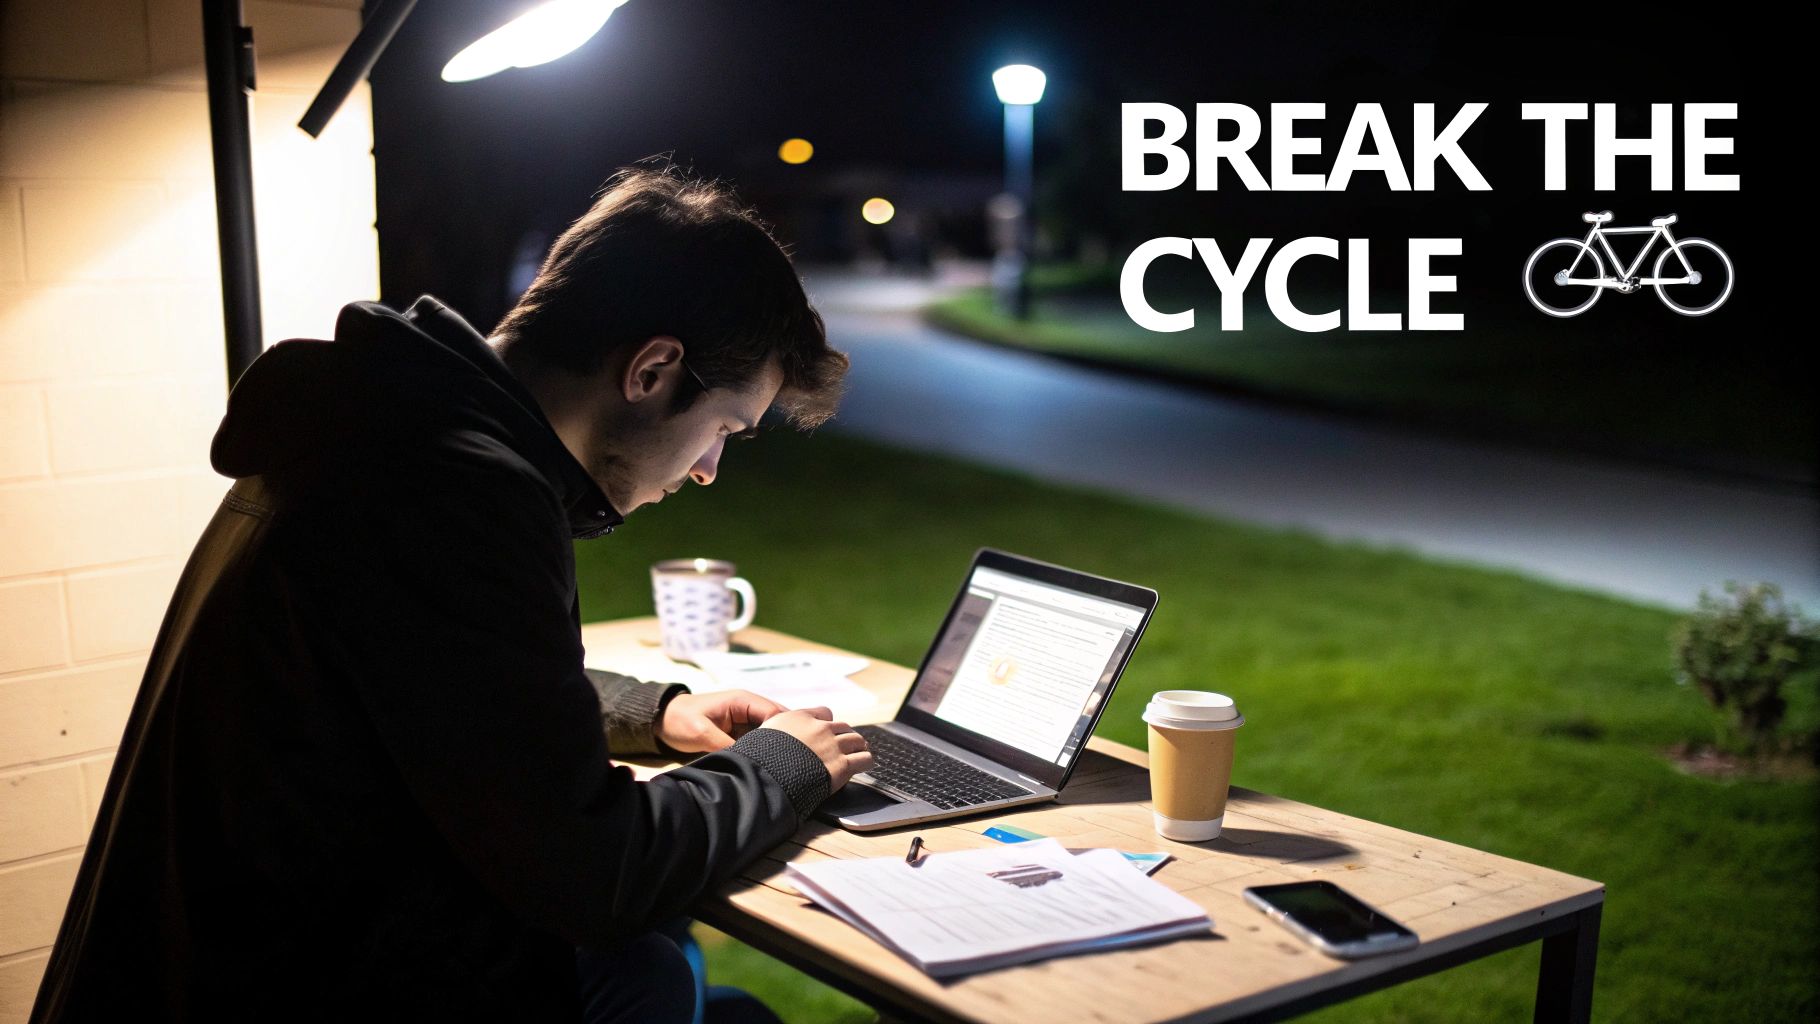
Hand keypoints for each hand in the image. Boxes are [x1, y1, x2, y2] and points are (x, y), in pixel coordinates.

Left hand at [656, 690, 785, 753]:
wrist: (663, 721)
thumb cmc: (680, 721)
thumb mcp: (702, 733)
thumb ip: (726, 744)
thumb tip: (748, 761)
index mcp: (742, 701)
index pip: (775, 713)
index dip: (785, 731)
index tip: (786, 753)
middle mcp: (749, 708)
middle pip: (777, 723)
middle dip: (783, 740)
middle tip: (787, 763)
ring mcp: (745, 720)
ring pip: (769, 733)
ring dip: (773, 747)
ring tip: (779, 767)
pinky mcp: (740, 732)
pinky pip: (758, 740)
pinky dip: (762, 751)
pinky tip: (766, 765)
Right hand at [759, 707, 872, 790]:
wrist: (767, 778)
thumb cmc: (760, 760)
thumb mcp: (761, 736)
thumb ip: (773, 733)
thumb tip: (768, 737)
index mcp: (799, 718)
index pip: (823, 713)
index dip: (827, 722)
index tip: (828, 730)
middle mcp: (819, 728)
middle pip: (842, 727)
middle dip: (845, 736)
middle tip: (847, 744)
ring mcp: (832, 746)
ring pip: (857, 740)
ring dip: (859, 747)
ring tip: (861, 752)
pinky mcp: (842, 765)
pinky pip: (864, 759)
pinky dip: (866, 761)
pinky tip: (865, 764)